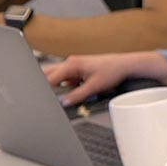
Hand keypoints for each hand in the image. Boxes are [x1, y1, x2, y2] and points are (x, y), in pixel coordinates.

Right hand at [44, 51, 166, 105]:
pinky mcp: (79, 69)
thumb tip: (64, 102)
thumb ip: (78, 95)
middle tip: (45, 97)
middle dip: (46, 86)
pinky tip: (73, 91)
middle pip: (49, 74)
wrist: (126, 65)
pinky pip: (66, 78)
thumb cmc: (113, 71)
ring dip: (57, 86)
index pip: (49, 78)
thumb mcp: (95, 86)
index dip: (44, 89)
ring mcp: (74, 65)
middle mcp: (70, 63)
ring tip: (61, 95)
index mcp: (71, 64)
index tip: (41, 98)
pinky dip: (66, 85)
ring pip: (57, 76)